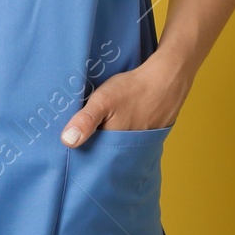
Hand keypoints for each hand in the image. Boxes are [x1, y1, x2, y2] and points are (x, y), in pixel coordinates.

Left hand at [60, 54, 192, 146]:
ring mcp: (142, 144)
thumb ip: (85, 121)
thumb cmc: (133, 90)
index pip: (92, 155)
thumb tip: (67, 142)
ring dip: (108, 139)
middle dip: (93, 144)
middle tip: (81, 131)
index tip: (67, 142)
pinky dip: (122, 133)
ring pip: (118, 145)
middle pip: (105, 152)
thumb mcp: (102, 101)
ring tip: (98, 125)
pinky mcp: (150, 136)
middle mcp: (129, 150)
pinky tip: (117, 121)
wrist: (166, 79)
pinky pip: (131, 140)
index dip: (81, 149)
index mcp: (115, 145)